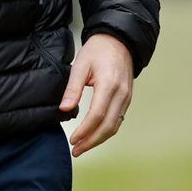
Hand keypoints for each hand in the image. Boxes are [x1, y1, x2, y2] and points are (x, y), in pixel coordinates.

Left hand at [59, 33, 132, 156]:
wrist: (118, 40)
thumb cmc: (98, 49)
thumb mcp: (80, 65)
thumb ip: (73, 88)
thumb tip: (64, 109)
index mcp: (109, 85)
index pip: (97, 115)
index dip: (85, 131)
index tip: (73, 140)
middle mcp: (121, 95)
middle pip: (108, 126)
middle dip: (92, 141)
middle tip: (76, 150)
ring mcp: (126, 98)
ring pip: (115, 126)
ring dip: (99, 139)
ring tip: (83, 147)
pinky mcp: (126, 99)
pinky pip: (118, 119)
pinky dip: (106, 131)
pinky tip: (95, 135)